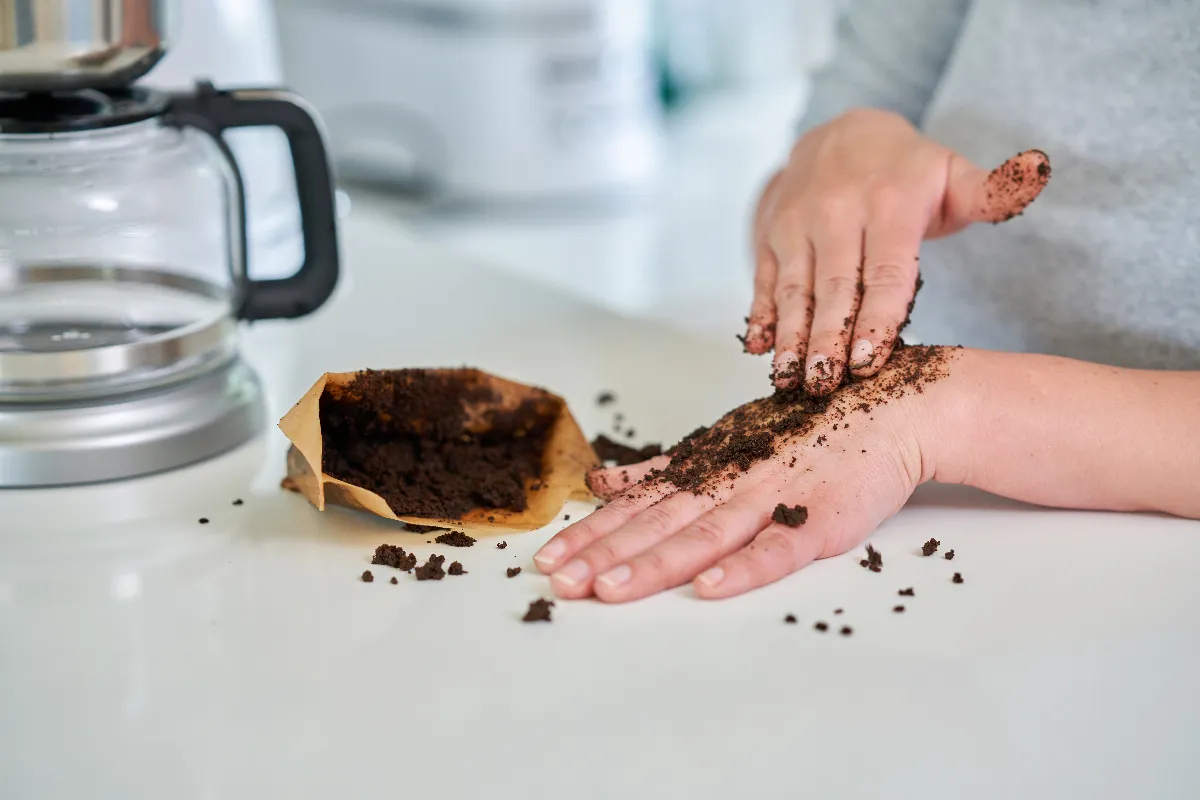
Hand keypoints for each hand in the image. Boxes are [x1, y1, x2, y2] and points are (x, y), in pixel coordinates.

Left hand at [533, 346, 961, 601]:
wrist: (897, 406)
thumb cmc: (809, 429)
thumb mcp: (728, 442)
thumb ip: (667, 469)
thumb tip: (604, 482)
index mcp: (708, 467)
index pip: (638, 506)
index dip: (592, 532)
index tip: (548, 557)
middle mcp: (731, 480)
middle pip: (658, 524)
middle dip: (605, 554)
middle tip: (560, 583)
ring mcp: (776, 498)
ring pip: (704, 536)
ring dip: (654, 564)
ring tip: (609, 590)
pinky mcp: (821, 518)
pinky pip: (778, 548)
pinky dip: (743, 567)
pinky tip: (709, 588)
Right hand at [744, 108, 1048, 394]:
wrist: (837, 135)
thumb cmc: (905, 171)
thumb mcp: (952, 173)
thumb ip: (994, 189)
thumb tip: (1040, 171)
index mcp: (888, 204)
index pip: (884, 271)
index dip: (876, 318)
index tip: (867, 362)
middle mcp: (835, 212)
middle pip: (832, 288)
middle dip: (826, 340)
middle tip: (824, 386)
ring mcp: (796, 225)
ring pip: (794, 289)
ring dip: (790, 337)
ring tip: (788, 380)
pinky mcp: (770, 237)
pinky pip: (764, 280)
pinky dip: (760, 314)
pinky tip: (758, 348)